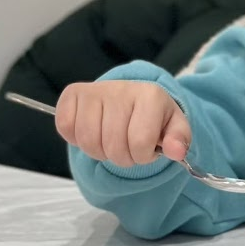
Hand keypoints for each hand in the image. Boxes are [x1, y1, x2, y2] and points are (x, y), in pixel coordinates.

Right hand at [56, 81, 190, 167]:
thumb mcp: (174, 127)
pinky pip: (65, 127)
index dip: (143, 155)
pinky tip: (93, 131)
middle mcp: (121, 88)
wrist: (133, 98)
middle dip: (122, 157)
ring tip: (111, 141)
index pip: (140, 142)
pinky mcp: (73, 94)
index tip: (146, 148)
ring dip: (99, 151)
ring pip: (88, 141)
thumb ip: (179, 140)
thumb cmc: (154, 117)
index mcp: (150, 96)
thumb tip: (176, 152)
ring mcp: (95, 90)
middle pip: (113, 146)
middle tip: (128, 147)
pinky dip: (76, 139)